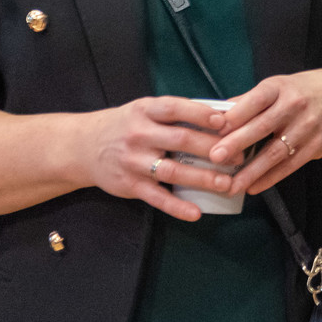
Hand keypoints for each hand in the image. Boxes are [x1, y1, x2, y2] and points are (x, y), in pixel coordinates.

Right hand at [76, 96, 239, 220]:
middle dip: (213, 149)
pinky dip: (177, 207)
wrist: (83, 147)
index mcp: (145, 111)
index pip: (175, 109)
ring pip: (172, 171)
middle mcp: (139, 135)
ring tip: (227, 183)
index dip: (201, 114)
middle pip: (181, 140)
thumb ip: (175, 113)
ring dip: (202, 178)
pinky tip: (196, 212)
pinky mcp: (130, 186)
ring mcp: (134, 161)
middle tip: (239, 155)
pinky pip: (157, 198)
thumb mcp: (144, 110)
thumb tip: (221, 116)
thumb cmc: (125, 125)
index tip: (225, 121)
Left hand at [208, 68, 321, 195]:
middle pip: (263, 126)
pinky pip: (290, 166)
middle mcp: (295, 105)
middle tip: (215, 158)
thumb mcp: (277, 86)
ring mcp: (308, 126)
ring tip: (231, 185)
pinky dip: (270, 178)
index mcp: (279, 87)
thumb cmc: (301, 91)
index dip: (234, 115)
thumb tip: (215, 115)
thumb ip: (248, 101)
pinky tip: (253, 186)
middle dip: (237, 143)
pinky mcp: (318, 145)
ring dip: (252, 171)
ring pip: (276, 152)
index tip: (213, 129)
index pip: (255, 100)